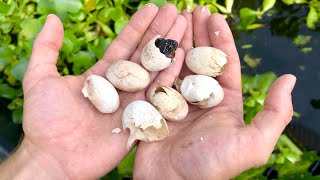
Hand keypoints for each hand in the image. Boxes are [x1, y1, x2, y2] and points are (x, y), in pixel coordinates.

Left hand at [0, 4, 186, 178]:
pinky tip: (180, 56)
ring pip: (155, 71)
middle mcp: (121, 87)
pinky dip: (170, 76)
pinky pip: (158, 96)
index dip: (138, 27)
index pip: (124, 46)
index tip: (152, 8)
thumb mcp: (39, 78)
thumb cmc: (45, 120)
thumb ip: (46, 48)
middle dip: (159, 32)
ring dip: (169, 48)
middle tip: (174, 11)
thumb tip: (53, 19)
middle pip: (144, 55)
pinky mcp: (141, 120)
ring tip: (183, 26)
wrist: (54, 157)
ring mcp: (133, 103)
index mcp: (102, 76)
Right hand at [133, 6, 296, 178]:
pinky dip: (159, 60)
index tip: (213, 17)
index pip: (224, 64)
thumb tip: (288, 78)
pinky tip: (158, 43)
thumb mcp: (253, 143)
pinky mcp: (156, 107)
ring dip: (177, 41)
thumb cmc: (213, 166)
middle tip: (191, 10)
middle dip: (197, 34)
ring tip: (174, 18)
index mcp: (225, 103)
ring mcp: (177, 102)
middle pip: (199, 59)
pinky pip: (158, 79)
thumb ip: (275, 113)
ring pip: (179, 64)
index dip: (220, 39)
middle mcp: (201, 100)